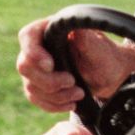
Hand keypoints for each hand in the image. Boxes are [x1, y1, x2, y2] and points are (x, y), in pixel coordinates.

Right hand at [16, 17, 134, 110]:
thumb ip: (87, 40)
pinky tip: (71, 104)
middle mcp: (39, 48)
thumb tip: (76, 30)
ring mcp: (36, 68)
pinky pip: (36, 98)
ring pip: (30, 85)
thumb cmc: (104, 55)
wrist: (109, 74)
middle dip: (48, 80)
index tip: (50, 65)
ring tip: (79, 94)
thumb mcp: (100, 48)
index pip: (28, 36)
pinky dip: (53, 105)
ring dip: (55, 95)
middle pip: (25, 66)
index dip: (33, 52)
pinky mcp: (39, 85)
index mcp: (50, 30)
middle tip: (72, 81)